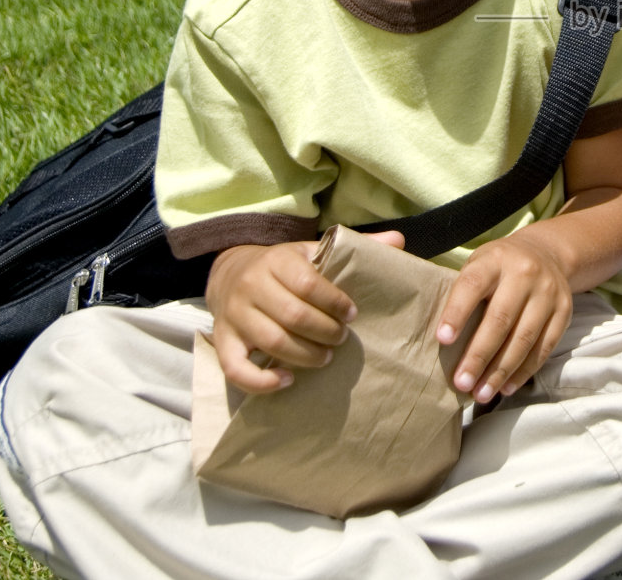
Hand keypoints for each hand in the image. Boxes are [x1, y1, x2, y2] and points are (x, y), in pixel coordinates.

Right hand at [206, 236, 387, 394]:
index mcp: (278, 260)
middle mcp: (252, 285)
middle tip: (342, 339)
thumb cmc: (284, 266)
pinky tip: (287, 381)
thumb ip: (354, 247)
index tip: (353, 315)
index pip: (309, 284)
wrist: (229, 272)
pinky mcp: (223, 341)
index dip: (335, 303)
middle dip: (325, 332)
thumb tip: (398, 240)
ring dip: (304, 356)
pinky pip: (236, 369)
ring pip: (271, 342)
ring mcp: (235, 315)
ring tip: (325, 357)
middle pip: (293, 315)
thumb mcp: (313, 251)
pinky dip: (262, 382)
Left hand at [438, 231, 572, 403]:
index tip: (442, 340)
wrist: (545, 253)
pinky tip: (506, 387)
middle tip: (461, 383)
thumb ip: (462, 292)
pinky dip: (524, 370)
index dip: (457, 312)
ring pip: (524, 338)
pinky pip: (544, 347)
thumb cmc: (498, 267)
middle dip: (479, 355)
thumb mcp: (479, 264)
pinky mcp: (564, 310)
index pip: (472, 285)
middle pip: (500, 319)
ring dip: (501, 370)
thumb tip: (440, 339)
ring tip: (481, 394)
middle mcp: (524, 273)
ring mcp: (548, 292)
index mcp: (495, 259)